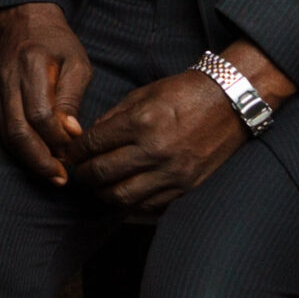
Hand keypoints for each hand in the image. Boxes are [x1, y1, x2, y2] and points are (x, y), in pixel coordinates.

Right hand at [0, 2, 92, 184]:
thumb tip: (71, 133)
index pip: (40, 113)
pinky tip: (38, 157)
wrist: (23, 19)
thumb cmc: (56, 42)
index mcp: (31, 66)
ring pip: (7, 135)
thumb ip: (73, 97)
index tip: (75, 149)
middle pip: (18, 130)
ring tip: (52, 174)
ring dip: (29, 159)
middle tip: (61, 178)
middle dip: (40, 160)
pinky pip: (3, 129)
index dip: (58, 138)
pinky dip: (20, 148)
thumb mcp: (77, 63)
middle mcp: (8, 80)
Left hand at [69, 41, 293, 212]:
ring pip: (123, 196)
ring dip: (103, 193)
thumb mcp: (141, 95)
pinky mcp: (187, 187)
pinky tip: (123, 193)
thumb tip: (86, 139)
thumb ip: (112, 118)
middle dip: (82, 175)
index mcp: (140, 123)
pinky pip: (150, 204)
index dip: (75, 151)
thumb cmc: (182, 93)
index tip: (69, 153)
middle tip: (76, 172)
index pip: (93, 145)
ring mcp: (173, 172)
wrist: (229, 102)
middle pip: (102, 173)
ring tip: (96, 186)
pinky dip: (131, 202)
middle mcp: (155, 150)